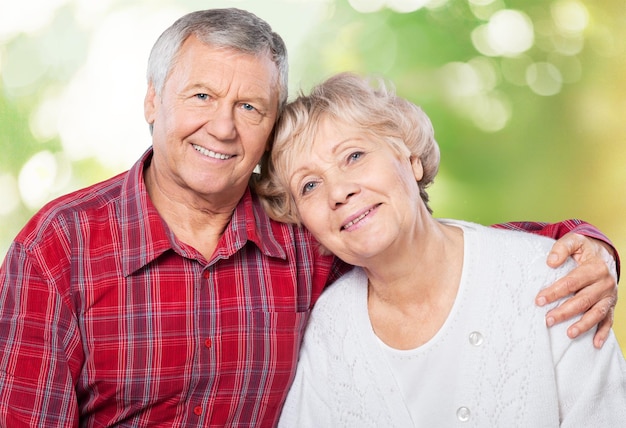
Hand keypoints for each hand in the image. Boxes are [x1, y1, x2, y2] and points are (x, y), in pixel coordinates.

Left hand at [536, 233, 617, 348]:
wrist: (605, 253)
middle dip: (565, 312)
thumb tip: (550, 262)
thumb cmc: (585, 249)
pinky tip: (595, 344)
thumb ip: (562, 248)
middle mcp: (605, 283)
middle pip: (583, 300)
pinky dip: (603, 332)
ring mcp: (610, 295)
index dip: (555, 292)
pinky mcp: (612, 304)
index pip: (572, 282)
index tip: (539, 300)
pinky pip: (609, 320)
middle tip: (548, 320)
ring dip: (583, 325)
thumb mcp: (575, 241)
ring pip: (597, 313)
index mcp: (595, 268)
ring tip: (569, 334)